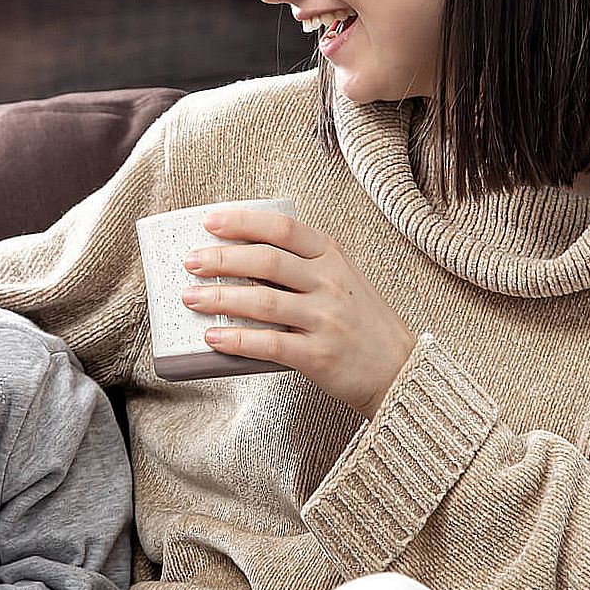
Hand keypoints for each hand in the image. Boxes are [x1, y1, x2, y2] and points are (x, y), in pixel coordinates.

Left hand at [180, 207, 416, 419]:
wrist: (399, 368)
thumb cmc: (359, 320)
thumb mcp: (340, 278)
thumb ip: (301, 265)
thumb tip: (237, 258)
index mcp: (332, 256)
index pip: (283, 229)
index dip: (243, 222)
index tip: (210, 221)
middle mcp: (330, 283)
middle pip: (266, 262)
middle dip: (221, 260)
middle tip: (190, 262)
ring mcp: (325, 319)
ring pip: (263, 302)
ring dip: (220, 298)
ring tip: (190, 297)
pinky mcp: (319, 356)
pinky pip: (270, 344)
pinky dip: (237, 340)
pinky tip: (213, 338)